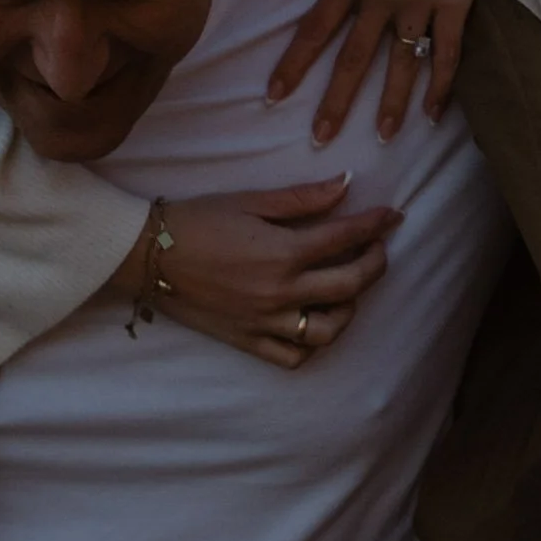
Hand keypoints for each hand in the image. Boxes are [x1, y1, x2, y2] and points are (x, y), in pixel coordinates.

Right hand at [110, 175, 401, 369]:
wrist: (147, 255)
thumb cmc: (196, 220)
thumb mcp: (249, 200)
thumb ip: (302, 198)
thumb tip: (347, 183)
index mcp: (281, 252)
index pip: (345, 238)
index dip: (374, 224)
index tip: (393, 214)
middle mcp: (280, 292)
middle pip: (349, 285)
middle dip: (375, 264)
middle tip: (379, 247)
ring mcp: (265, 322)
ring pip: (328, 329)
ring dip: (350, 308)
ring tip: (350, 287)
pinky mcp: (249, 341)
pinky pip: (294, 357)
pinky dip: (313, 344)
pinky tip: (316, 322)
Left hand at [264, 0, 498, 143]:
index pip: (315, 28)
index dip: (293, 65)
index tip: (274, 96)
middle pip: (354, 58)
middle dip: (336, 102)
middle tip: (320, 138)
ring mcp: (422, 3)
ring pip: (401, 64)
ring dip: (391, 104)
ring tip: (380, 137)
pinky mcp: (456, 5)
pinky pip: (447, 54)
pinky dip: (441, 86)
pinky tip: (433, 113)